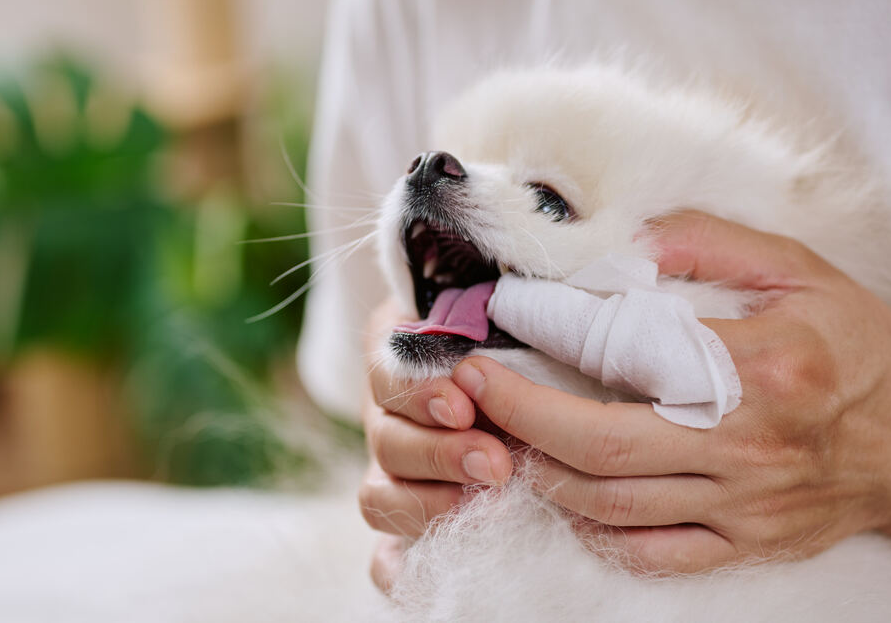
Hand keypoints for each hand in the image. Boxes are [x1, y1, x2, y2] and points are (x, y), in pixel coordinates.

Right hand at [358, 298, 512, 590]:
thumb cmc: (510, 340)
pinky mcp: (406, 519)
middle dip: (440, 454)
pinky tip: (422, 573)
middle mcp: (389, 416)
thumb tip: (499, 348)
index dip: (417, 394)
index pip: (387, 374)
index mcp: (400, 357)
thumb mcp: (497, 318)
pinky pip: (384, 555)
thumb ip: (494, 326)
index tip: (463, 404)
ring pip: (380, 497)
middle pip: (387, 442)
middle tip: (496, 463)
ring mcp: (392, 471)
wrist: (510, 372)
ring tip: (491, 506)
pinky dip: (399, 567)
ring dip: (430, 503)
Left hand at [449, 212, 890, 572]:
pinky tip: (561, 503)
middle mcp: (745, 445)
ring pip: (615, 507)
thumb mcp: (800, 270)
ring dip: (541, 479)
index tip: (488, 350)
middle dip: (519, 423)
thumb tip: (630, 240)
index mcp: (756, 367)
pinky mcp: (746, 544)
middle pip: (603, 448)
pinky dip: (595, 534)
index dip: (544, 361)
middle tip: (469, 397)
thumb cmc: (858, 350)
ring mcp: (743, 505)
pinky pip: (654, 554)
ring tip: (497, 442)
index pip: (625, 365)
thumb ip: (711, 243)